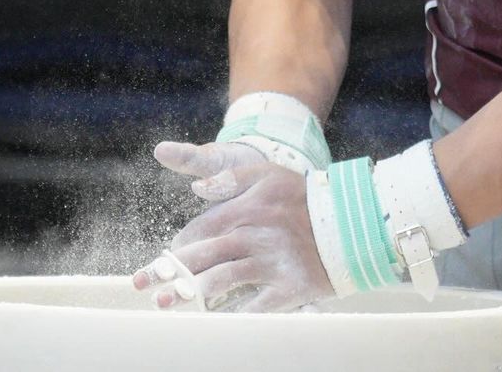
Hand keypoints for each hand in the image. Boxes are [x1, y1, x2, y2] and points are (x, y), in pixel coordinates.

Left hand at [134, 147, 332, 311]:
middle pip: (205, 254)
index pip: (203, 226)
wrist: (354, 221)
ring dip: (191, 295)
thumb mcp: (271, 174)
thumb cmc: (307, 197)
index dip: (179, 244)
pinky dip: (231, 319)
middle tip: (147, 286)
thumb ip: (232, 178)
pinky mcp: (289, 286)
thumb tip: (196, 190)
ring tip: (168, 305)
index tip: (166, 257)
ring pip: (222, 280)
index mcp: (250, 205)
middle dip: (172, 272)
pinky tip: (213, 326)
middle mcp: (258, 232)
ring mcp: (273, 261)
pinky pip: (254, 308)